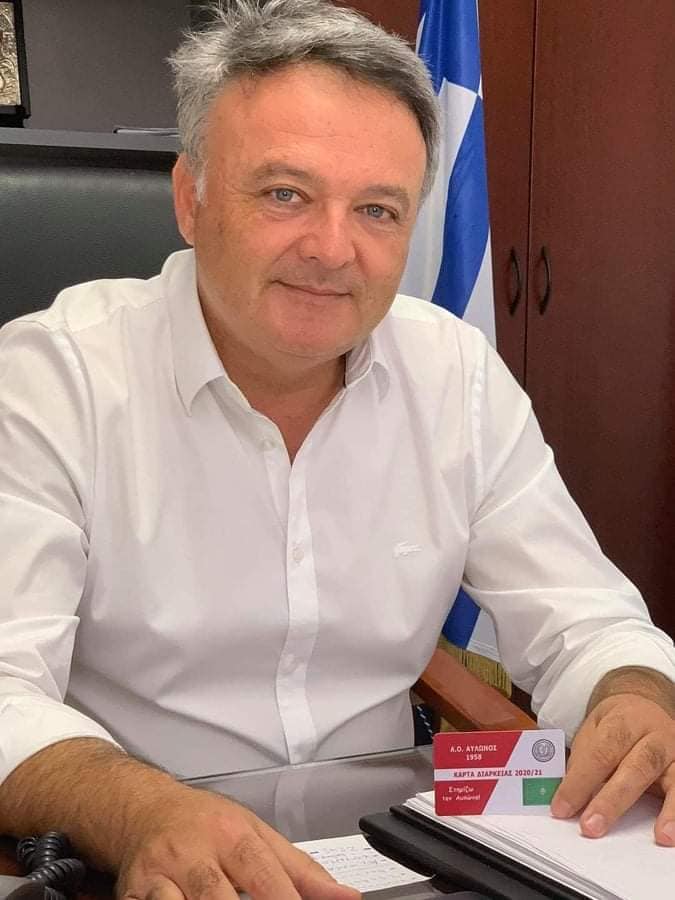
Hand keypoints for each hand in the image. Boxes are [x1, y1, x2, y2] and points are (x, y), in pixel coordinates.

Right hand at [117, 783, 359, 899]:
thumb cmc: (208, 825)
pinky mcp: (131, 891)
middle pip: (215, 894)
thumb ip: (302, 870)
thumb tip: (347, 898)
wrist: (146, 809)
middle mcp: (194, 852)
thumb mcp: (259, 835)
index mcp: (232, 835)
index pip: (263, 873)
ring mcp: (159, 873)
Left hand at [551, 692, 674, 843]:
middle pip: (635, 768)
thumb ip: (581, 763)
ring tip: (660, 836)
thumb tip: (566, 800)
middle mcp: (654, 735)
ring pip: (673, 780)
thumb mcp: (592, 733)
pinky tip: (673, 832)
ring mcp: (674, 752)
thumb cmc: (615, 725)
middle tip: (591, 827)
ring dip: (666, 810)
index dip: (579, 782)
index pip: (600, 753)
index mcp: (623, 720)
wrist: (644, 705)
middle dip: (611, 801)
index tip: (561, 808)